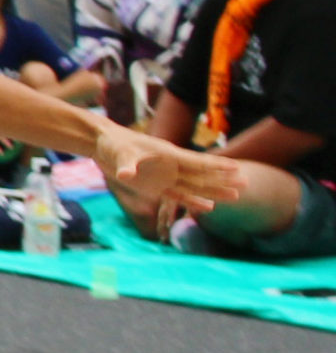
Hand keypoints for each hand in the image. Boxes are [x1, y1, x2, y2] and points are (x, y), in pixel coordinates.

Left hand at [93, 123, 242, 215]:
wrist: (105, 145)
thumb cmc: (113, 144)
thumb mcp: (119, 154)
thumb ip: (126, 165)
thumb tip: (125, 175)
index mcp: (168, 155)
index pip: (196, 161)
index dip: (216, 165)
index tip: (237, 167)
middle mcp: (171, 166)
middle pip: (202, 175)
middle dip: (223, 180)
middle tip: (247, 184)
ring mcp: (165, 176)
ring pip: (195, 186)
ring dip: (214, 192)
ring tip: (235, 197)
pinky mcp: (156, 186)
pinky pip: (178, 195)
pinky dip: (192, 202)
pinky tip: (208, 208)